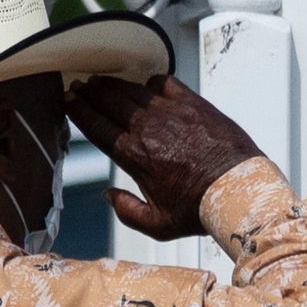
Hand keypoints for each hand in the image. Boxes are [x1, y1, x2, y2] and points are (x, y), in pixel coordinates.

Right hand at [65, 73, 259, 239]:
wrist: (238, 190)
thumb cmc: (200, 210)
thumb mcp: (157, 225)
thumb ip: (127, 212)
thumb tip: (109, 196)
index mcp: (133, 155)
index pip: (96, 125)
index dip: (78, 109)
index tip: (68, 99)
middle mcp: (147, 129)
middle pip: (108, 101)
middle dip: (90, 91)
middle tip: (80, 85)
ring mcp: (170, 112)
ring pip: (132, 89)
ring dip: (114, 84)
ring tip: (102, 81)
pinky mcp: (193, 103)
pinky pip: (165, 83)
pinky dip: (151, 82)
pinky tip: (147, 85)